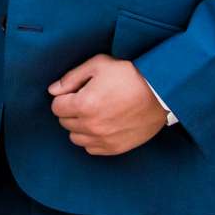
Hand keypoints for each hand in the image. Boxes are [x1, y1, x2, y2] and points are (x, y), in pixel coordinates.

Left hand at [47, 55, 167, 155]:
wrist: (161, 91)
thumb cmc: (129, 74)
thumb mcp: (98, 65)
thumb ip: (71, 78)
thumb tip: (53, 91)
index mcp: (84, 104)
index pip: (56, 107)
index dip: (64, 97)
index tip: (75, 92)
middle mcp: (91, 125)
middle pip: (65, 122)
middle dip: (71, 110)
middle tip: (86, 100)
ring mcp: (104, 139)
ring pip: (76, 138)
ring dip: (79, 126)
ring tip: (94, 113)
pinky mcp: (116, 148)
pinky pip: (91, 149)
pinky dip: (92, 139)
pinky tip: (102, 126)